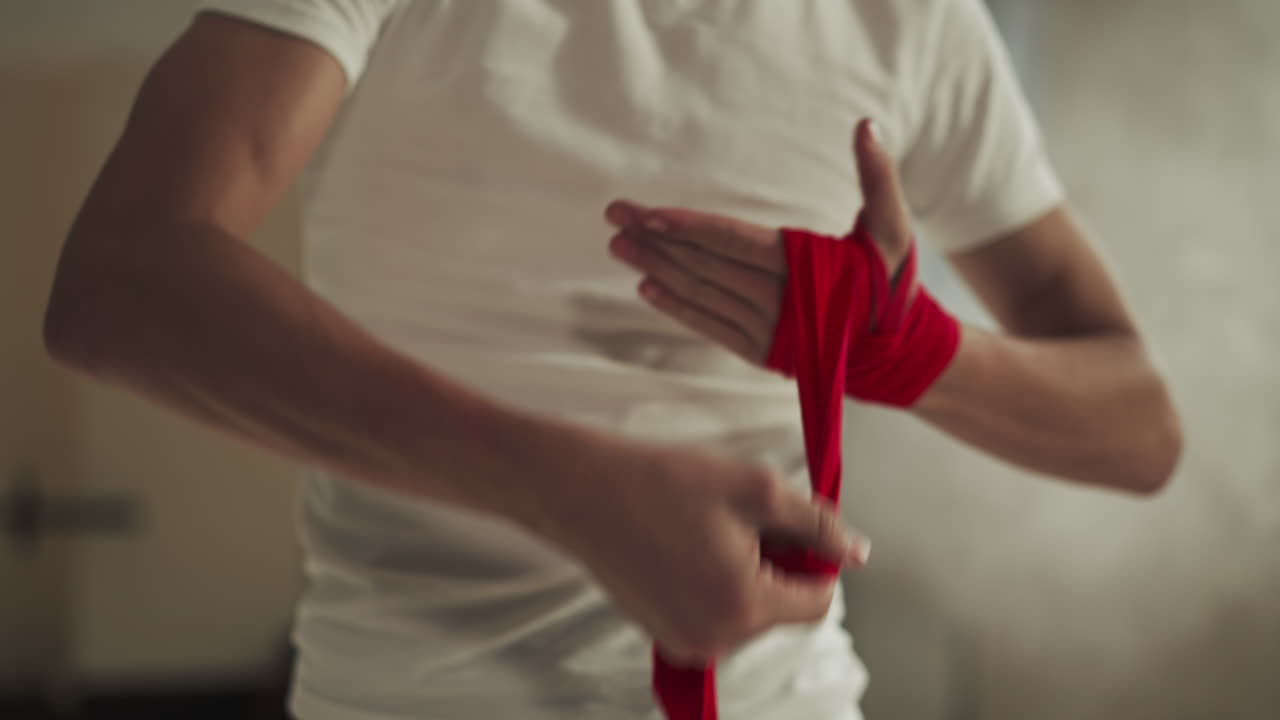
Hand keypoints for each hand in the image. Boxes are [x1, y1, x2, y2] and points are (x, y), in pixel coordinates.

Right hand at [529, 428, 869, 663]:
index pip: (819, 602)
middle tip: (736, 518)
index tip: (787, 524)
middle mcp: (716, 639)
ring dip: (745, 573)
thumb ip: (817, 524)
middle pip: (784, 608)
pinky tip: (686, 547)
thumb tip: (856, 552)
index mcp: (744, 605)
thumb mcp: (756, 489)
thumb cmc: (661, 484)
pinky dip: (716, 585)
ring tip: (704, 530)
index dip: (816, 558)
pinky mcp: (666, 637)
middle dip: (776, 564)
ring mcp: (687, 642)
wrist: (583, 492)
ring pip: (750, 612)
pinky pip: (717, 616)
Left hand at [604, 118, 914, 366]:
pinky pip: (710, 327)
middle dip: (657, 239)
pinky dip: (678, 308)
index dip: (689, 227)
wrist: (898, 354)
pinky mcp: (761, 351)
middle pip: (705, 266)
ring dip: (657, 269)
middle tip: (616, 216)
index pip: (733, 241)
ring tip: (621, 246)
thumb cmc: (892, 283)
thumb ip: (877, 175)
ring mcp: (767, 330)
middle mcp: (778, 301)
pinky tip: (648, 287)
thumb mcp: (893, 226)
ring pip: (701, 295)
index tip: (649, 213)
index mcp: (805, 266)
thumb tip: (866, 124)